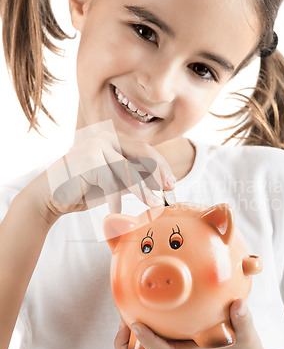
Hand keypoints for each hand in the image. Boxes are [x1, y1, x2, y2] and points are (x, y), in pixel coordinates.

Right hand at [37, 120, 175, 216]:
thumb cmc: (81, 189)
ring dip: (142, 190)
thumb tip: (160, 182)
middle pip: (142, 152)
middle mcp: (104, 137)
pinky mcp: (88, 160)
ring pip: (128, 170)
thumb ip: (132, 178)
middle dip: (158, 172)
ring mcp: (95, 146)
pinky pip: (111, 182)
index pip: (144, 149)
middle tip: (168, 190)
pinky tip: (114, 211)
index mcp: (111, 139)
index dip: (161, 165)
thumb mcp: (113, 182)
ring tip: (153, 204)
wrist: (48, 197)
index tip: (170, 183)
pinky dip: (115, 200)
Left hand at [114, 299, 268, 348]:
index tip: (134, 323)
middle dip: (124, 347)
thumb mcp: (248, 336)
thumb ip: (243, 320)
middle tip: (125, 321)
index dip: (147, 340)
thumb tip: (238, 303)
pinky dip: (143, 334)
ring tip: (130, 313)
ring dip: (129, 340)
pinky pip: (150, 348)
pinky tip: (151, 313)